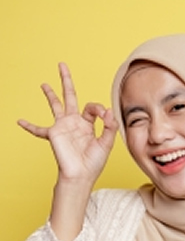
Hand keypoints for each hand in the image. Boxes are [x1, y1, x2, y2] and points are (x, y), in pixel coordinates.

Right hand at [18, 63, 118, 240]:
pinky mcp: (54, 133)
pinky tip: (20, 121)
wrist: (81, 176)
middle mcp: (74, 123)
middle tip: (62, 65)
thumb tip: (108, 111)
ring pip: (55, 105)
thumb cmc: (93, 164)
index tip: (102, 115)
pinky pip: (38, 129)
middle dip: (66, 81)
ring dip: (50, 94)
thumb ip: (109, 127)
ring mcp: (63, 127)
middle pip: (70, 97)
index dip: (98, 108)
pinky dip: (29, 126)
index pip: (91, 108)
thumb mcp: (106, 144)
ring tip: (44, 84)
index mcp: (88, 125)